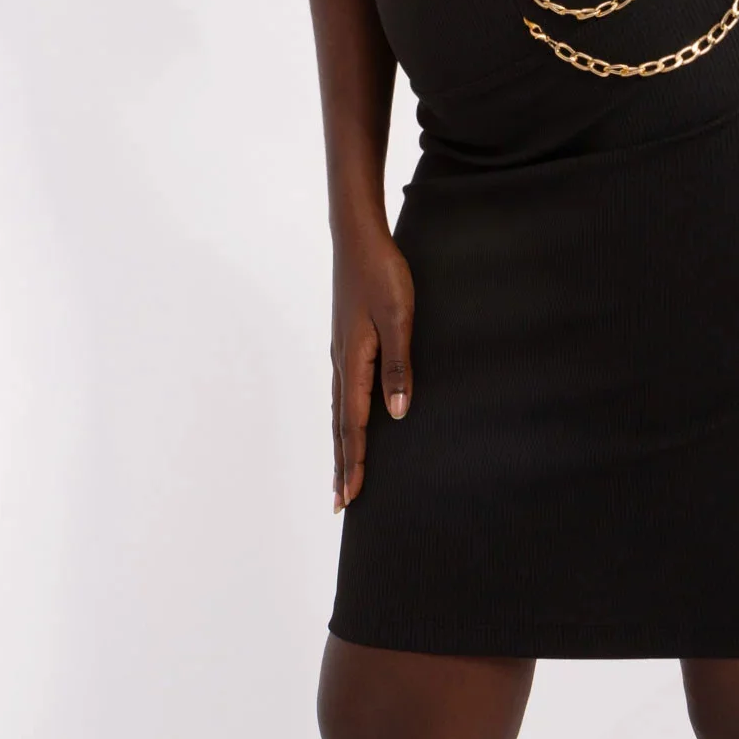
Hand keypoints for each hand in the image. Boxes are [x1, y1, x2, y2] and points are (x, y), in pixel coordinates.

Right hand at [331, 225, 413, 511]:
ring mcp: (341, 350)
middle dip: (341, 463)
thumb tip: (398, 415)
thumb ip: (398, 366)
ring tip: (340, 471)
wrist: (357, 237)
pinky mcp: (346, 338)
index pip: (354, 424)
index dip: (355, 461)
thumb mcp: (398, 318)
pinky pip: (343, 390)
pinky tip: (347, 417)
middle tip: (340, 501)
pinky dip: (343, 416)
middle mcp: (342, 361)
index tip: (351, 497)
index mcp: (354, 361)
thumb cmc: (382, 274)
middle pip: (340, 423)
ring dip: (340, 443)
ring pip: (339, 408)